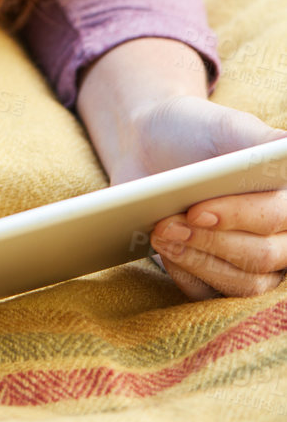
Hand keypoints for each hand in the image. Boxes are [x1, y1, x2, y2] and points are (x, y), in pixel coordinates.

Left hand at [116, 94, 286, 300]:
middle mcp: (277, 234)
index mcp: (284, 195)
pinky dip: (186, 276)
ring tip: (159, 235)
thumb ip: (256, 138)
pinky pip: (210, 296)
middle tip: (166, 225)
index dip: (238, 217)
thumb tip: (286, 145)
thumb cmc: (192, 131)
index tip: (197, 210)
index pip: (276, 218)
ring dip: (197, 260)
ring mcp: (249, 261)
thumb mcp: (221, 126)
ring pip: (240, 283)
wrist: (148, 145)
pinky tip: (163, 252)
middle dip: (210, 242)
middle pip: (260, 257)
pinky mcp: (216, 278)